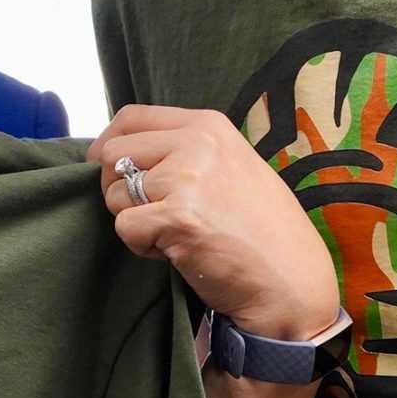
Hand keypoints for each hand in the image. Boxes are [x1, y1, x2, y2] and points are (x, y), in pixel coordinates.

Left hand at [89, 106, 339, 341]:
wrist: (290, 280)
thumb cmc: (262, 229)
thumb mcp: (230, 166)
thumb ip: (183, 151)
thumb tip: (121, 151)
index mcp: (208, 125)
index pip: (132, 117)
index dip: (109, 143)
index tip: (106, 168)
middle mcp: (196, 142)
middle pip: (113, 153)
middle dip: (117, 187)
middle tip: (148, 212)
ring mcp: (186, 178)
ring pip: (115, 194)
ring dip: (134, 221)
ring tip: (174, 233)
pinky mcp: (177, 217)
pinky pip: (125, 227)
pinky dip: (141, 246)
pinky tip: (176, 251)